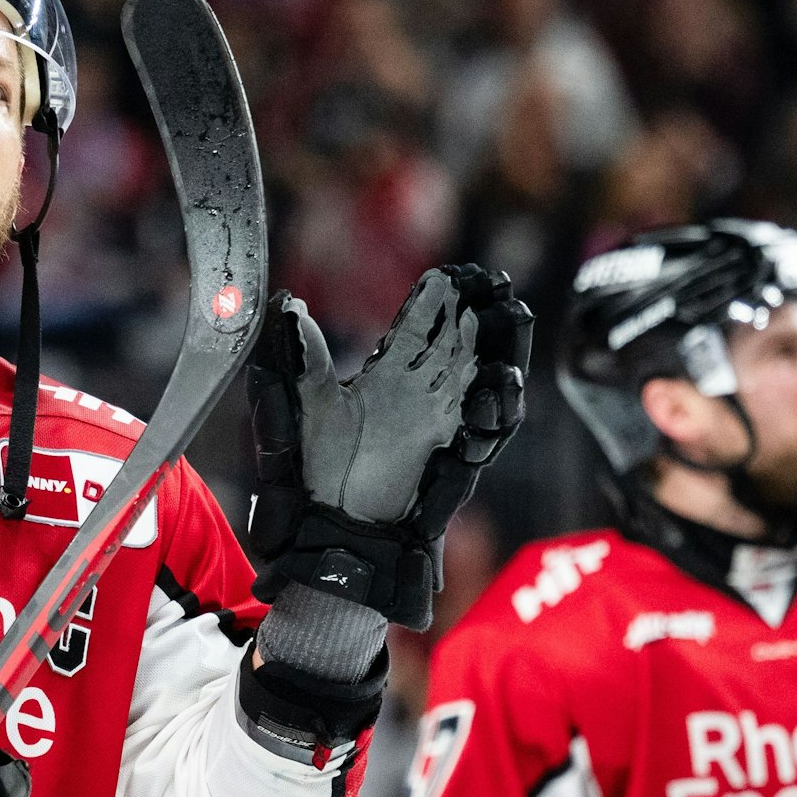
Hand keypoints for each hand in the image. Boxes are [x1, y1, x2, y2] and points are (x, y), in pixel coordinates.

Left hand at [245, 264, 531, 628]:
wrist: (332, 524)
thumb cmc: (315, 467)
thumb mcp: (306, 403)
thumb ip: (303, 355)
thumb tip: (288, 304)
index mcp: (385, 378)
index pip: (416, 328)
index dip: (434, 300)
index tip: (448, 272)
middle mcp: (417, 395)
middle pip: (456, 342)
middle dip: (476, 311)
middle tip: (491, 280)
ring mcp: (438, 422)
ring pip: (476, 375)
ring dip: (495, 346)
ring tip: (508, 314)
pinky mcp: (451, 454)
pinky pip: (483, 425)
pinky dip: (496, 402)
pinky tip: (502, 375)